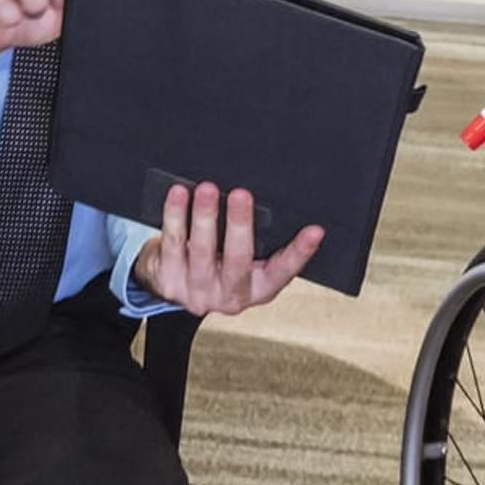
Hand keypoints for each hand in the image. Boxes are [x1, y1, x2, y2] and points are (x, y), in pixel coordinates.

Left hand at [131, 182, 323, 316]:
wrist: (174, 284)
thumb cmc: (219, 263)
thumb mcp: (248, 260)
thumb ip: (261, 240)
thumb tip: (274, 200)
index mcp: (259, 288)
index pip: (284, 271)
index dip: (301, 251)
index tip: (314, 230)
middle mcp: (230, 295)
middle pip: (238, 259)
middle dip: (239, 224)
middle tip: (242, 194)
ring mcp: (198, 291)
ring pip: (201, 251)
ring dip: (204, 216)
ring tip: (208, 189)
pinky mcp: (169, 282)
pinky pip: (172, 244)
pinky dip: (175, 216)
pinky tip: (179, 195)